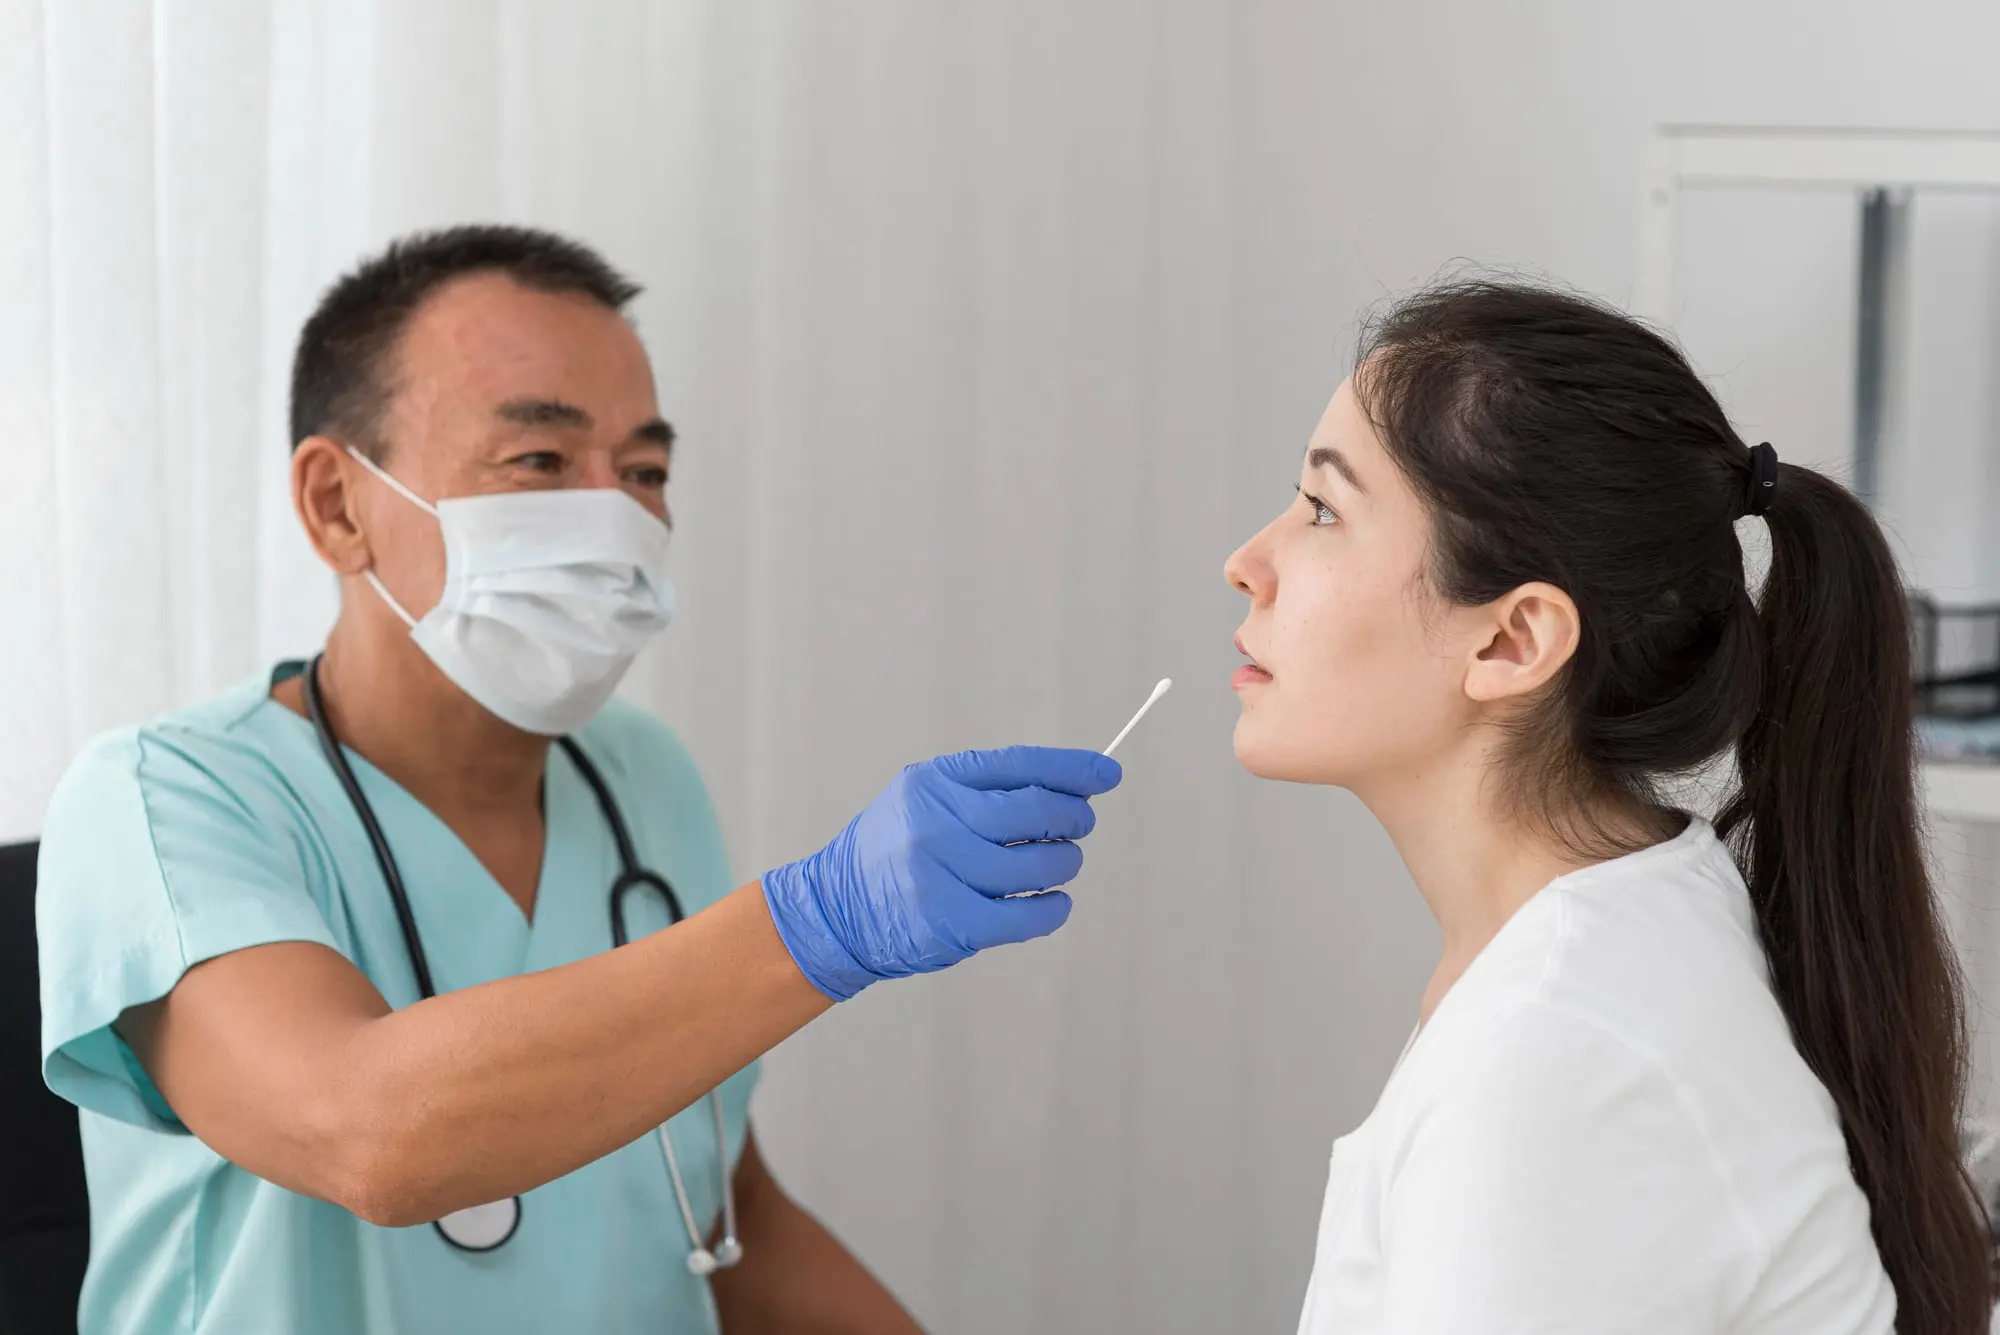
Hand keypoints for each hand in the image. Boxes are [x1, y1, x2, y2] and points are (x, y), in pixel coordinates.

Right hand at [760, 747, 1122, 999]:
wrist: (836, 912)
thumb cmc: (896, 852)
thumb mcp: (923, 802)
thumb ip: (984, 792)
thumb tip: (1071, 790)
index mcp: (933, 782)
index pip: (1018, 765)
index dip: (1071, 768)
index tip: (1108, 774)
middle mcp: (935, 821)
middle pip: (1036, 811)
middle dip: (1073, 818)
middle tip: (1080, 826)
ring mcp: (939, 872)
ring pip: (1038, 865)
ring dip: (1064, 864)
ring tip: (1061, 865)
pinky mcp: (949, 922)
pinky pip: (1026, 915)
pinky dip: (1052, 910)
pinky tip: (1055, 903)